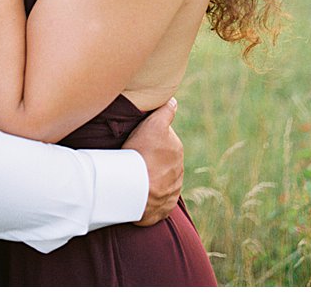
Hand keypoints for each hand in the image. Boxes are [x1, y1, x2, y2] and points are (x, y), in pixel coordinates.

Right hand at [124, 98, 182, 225]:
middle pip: (163, 164)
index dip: (150, 143)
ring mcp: (171, 192)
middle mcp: (178, 172)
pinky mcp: (163, 210)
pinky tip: (138, 198)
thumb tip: (174, 101)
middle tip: (133, 163)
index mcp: (176, 152)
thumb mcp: (154, 125)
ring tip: (133, 181)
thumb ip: (166, 111)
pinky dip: (150, 202)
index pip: (164, 144)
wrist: (134, 189)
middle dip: (152, 163)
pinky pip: (158, 204)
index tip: (138, 146)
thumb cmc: (141, 154)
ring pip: (161, 184)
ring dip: (151, 182)